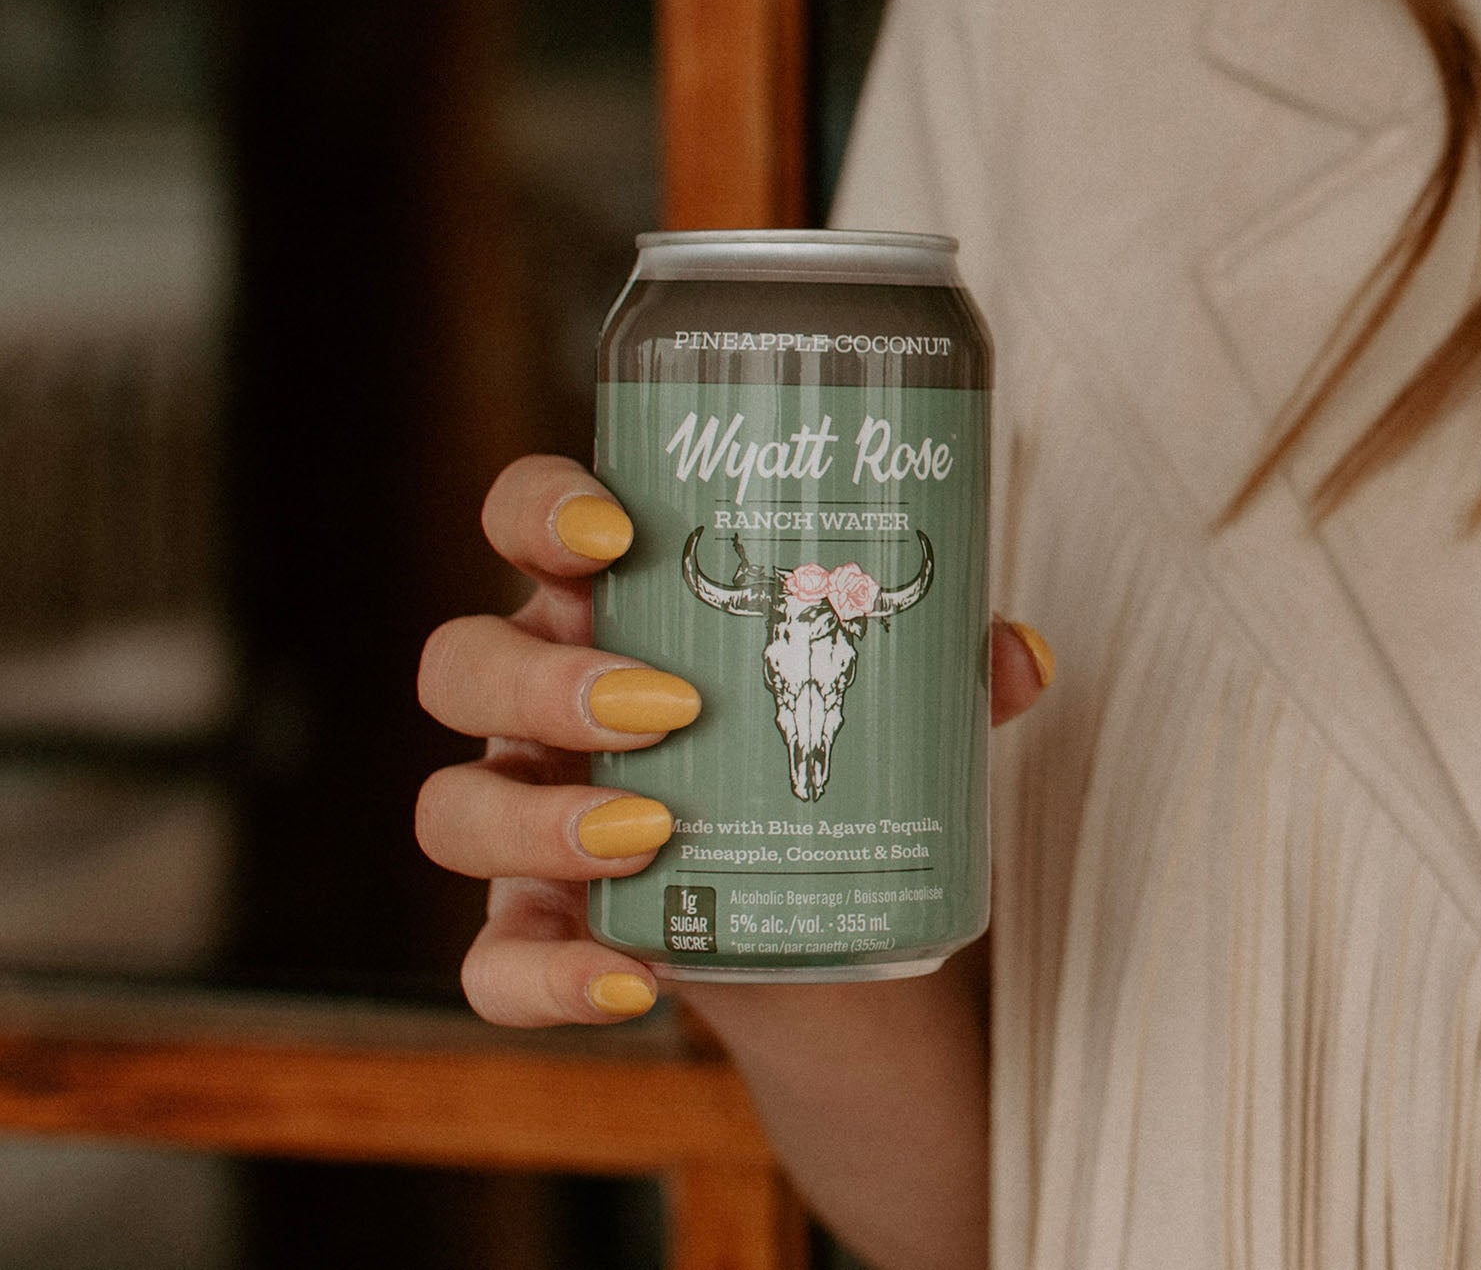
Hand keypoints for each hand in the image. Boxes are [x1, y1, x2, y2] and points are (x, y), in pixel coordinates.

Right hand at [415, 454, 1053, 1026]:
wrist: (834, 929)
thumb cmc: (834, 763)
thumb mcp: (891, 709)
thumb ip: (945, 675)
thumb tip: (1016, 654)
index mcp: (609, 609)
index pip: (526, 524)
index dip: (541, 510)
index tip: (618, 532)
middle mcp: (540, 706)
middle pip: (462, 663)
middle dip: (545, 680)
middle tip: (668, 706)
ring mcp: (524, 820)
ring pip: (450, 809)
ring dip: (538, 821)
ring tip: (654, 834)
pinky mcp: (537, 933)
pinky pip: (492, 967)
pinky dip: (548, 980)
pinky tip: (635, 983)